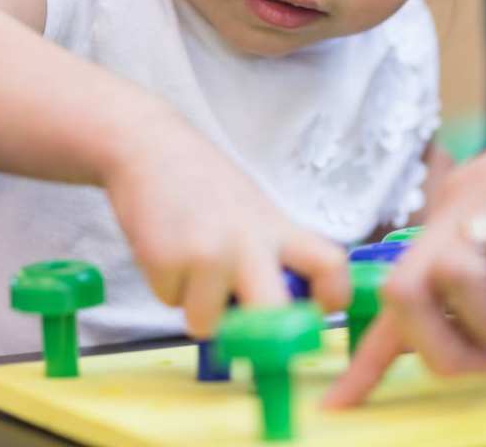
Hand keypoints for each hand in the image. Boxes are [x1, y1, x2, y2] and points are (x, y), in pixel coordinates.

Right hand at [104, 115, 350, 338]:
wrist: (151, 148)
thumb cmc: (205, 184)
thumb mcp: (254, 212)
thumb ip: (271, 255)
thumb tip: (278, 313)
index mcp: (279, 227)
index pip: (330, 264)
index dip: (333, 296)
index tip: (319, 312)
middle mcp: (250, 241)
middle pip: (274, 313)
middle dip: (258, 337)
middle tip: (243, 329)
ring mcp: (209, 252)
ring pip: (207, 323)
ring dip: (196, 306)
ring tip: (190, 263)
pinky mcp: (166, 260)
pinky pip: (169, 304)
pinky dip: (166, 287)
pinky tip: (165, 248)